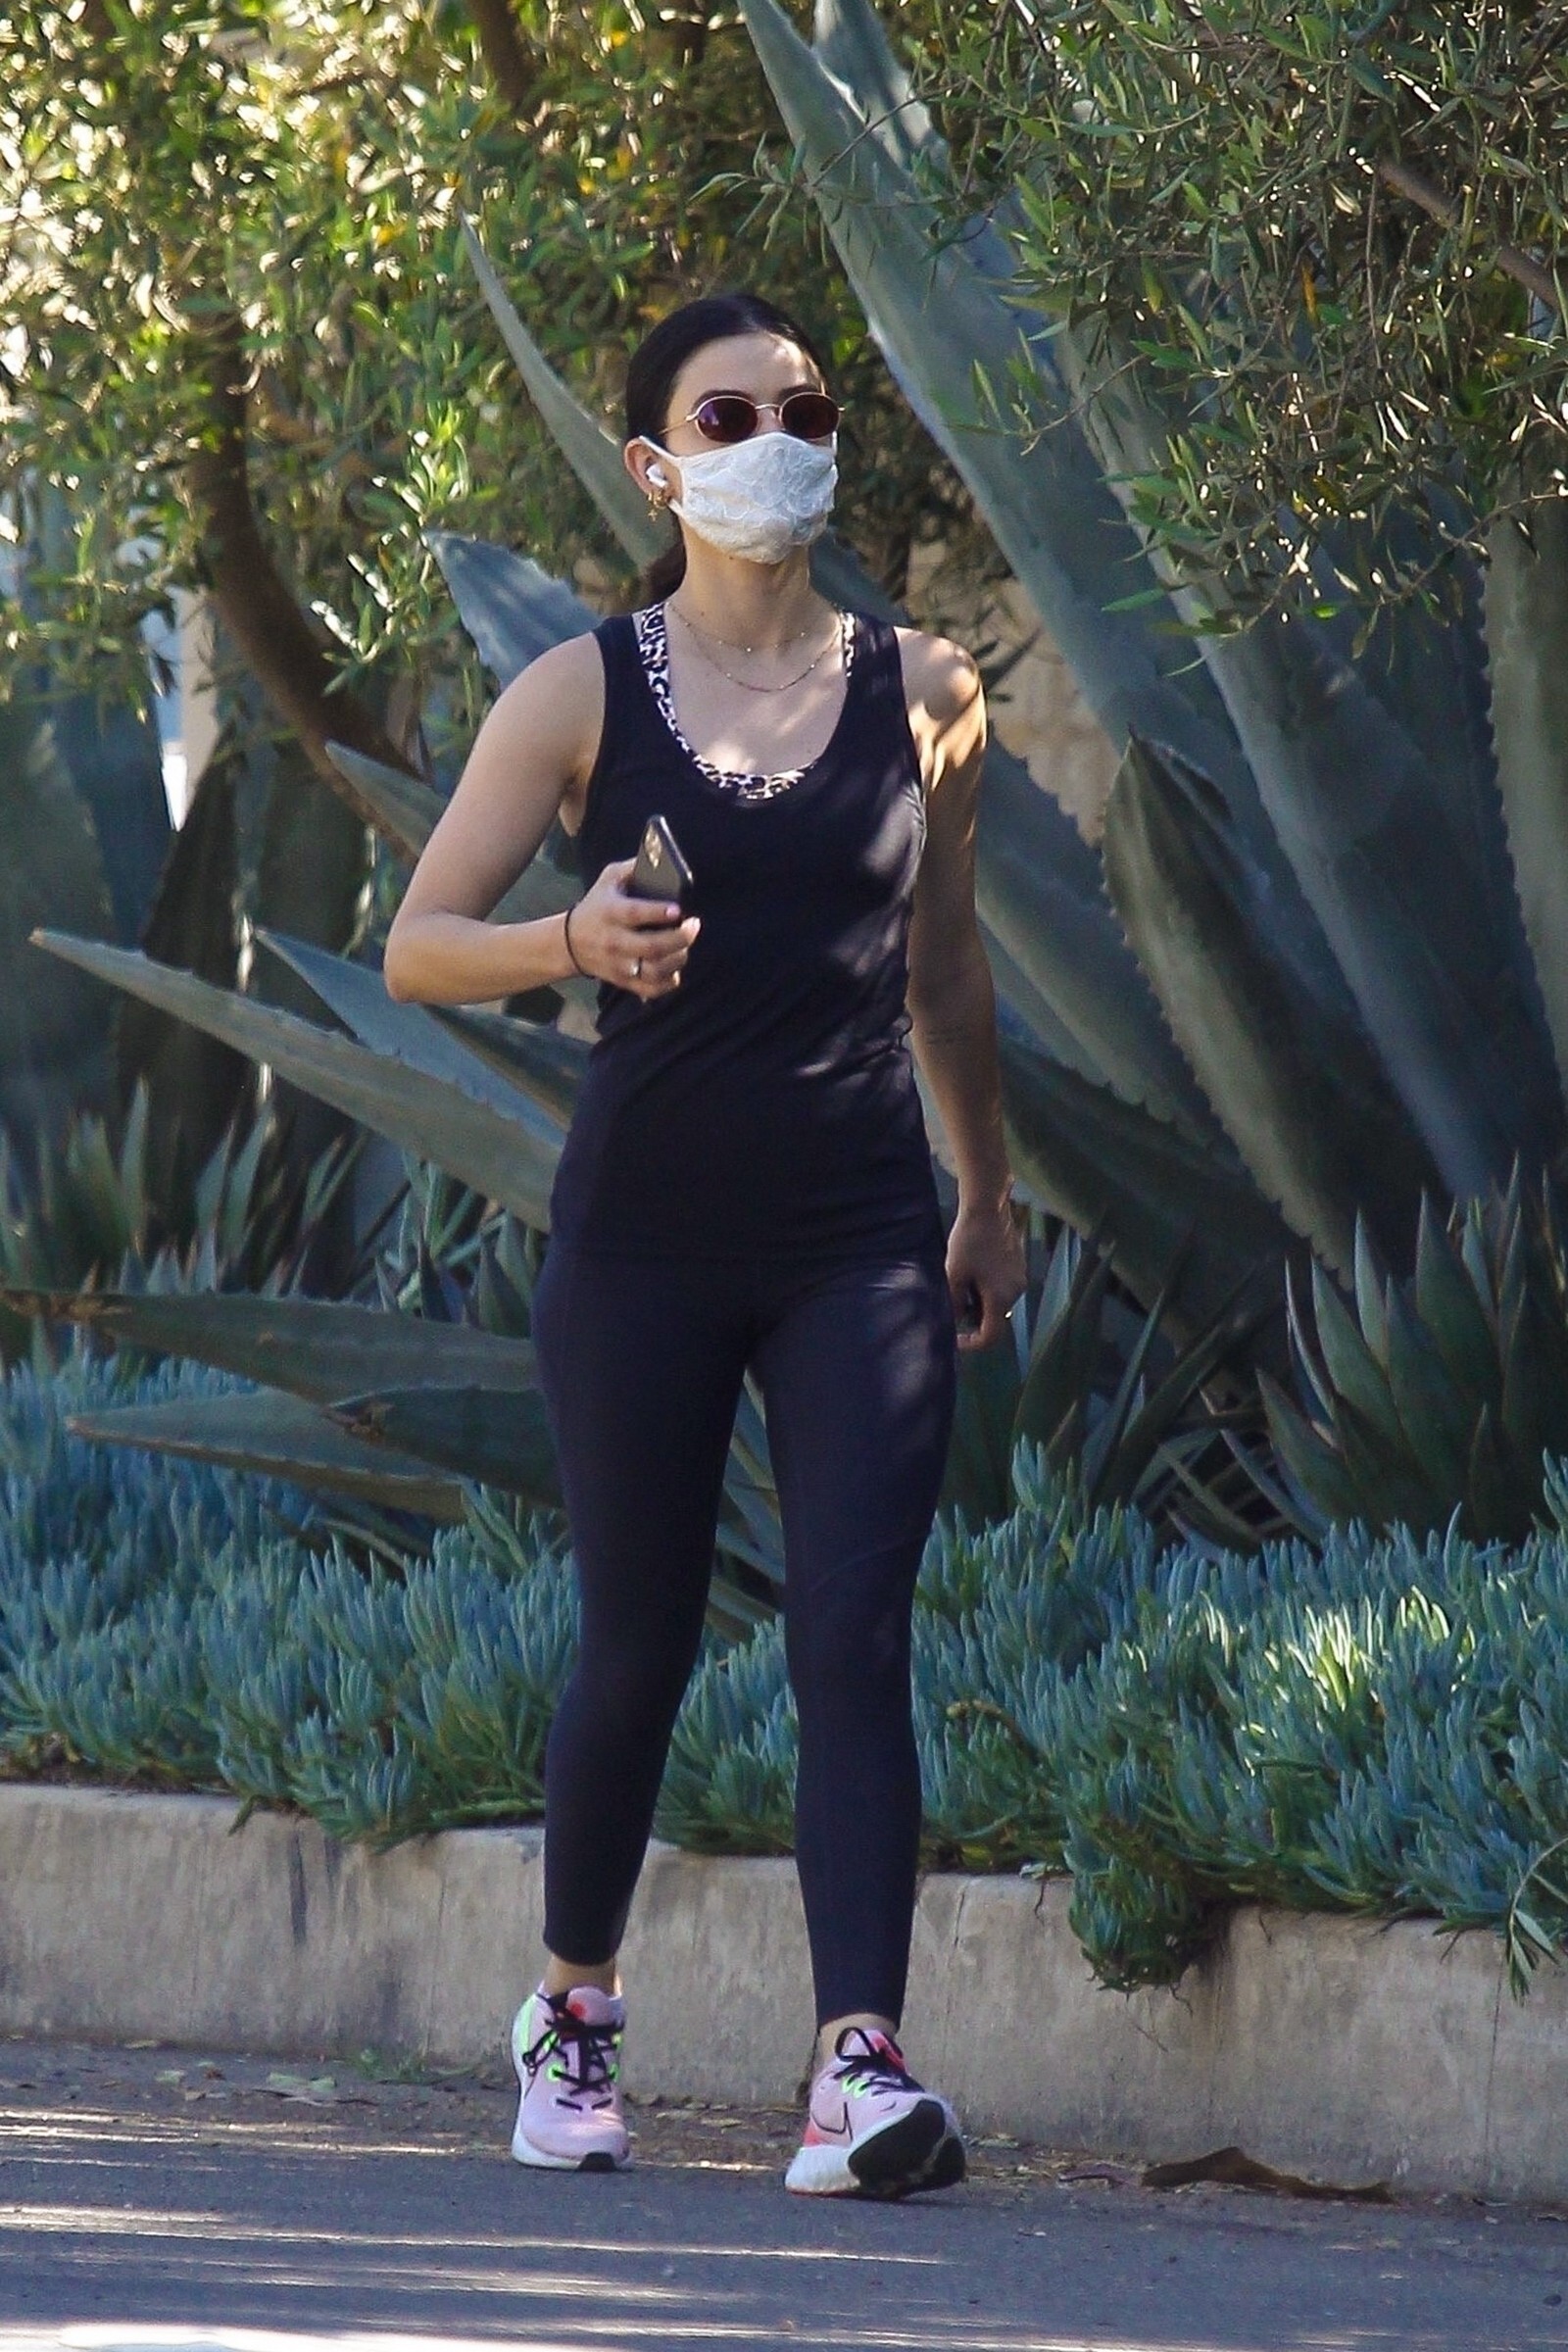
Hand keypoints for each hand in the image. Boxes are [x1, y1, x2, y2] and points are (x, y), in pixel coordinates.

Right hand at [567, 858, 699, 1000]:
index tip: (677, 910)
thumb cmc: (597, 906)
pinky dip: (669, 982)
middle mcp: (615, 941)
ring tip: (685, 946)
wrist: (570, 942)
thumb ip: (633, 868)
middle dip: (679, 938)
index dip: (657, 913)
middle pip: (651, 947)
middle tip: (693, 926)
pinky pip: (651, 989)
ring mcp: (619, 964)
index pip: (635, 914)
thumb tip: (661, 859)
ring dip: (678, 959)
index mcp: (611, 912)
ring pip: (655, 970)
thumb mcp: (608, 879)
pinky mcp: (623, 981)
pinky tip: (676, 968)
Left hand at [946, 1192, 1025, 1351]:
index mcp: (1000, 1298)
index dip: (971, 1343)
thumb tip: (954, 1321)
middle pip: (994, 1319)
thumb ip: (953, 1302)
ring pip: (997, 1303)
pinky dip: (987, 1289)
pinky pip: (1002, 1288)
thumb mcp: (954, 1273)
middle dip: (973, 1318)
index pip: (990, 1336)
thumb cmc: (969, 1240)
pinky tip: (973, 1270)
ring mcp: (1020, 1279)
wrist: (989, 1208)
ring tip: (961, 1282)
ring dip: (979, 1302)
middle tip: (953, 1303)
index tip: (955, 1338)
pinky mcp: (1019, 1267)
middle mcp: (1016, 1292)